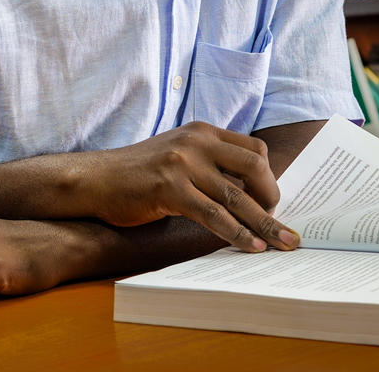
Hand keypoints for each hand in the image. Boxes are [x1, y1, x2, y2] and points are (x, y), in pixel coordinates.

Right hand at [79, 121, 298, 253]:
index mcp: (202, 131)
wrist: (95, 179)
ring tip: (283, 243)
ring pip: (237, 197)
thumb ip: (209, 164)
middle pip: (255, 167)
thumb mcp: (178, 155)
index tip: (273, 201)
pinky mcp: (170, 188)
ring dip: (264, 223)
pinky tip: (250, 247)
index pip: (254, 149)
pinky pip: (214, 215)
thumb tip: (249, 191)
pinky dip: (237, 233)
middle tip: (280, 225)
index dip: (270, 176)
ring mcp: (183, 163)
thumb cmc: (138, 174)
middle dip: (273, 199)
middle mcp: (197, 141)